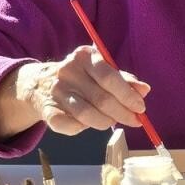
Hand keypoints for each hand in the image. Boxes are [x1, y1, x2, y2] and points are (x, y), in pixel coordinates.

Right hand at [0, 46, 150, 140]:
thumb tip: (144, 90)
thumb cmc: (81, 78)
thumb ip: (123, 80)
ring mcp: (56, 91)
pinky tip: (87, 124)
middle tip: (134, 121)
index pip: (109, 77)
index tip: (141, 108)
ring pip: (87, 114)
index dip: (128, 95)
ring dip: (105, 122)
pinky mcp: (46, 110)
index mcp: (84, 56)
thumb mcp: (101, 72)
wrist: (40, 84)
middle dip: (122, 113)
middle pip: (101, 98)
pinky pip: (69, 126)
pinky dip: (82, 128)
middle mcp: (68, 71)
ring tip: (111, 121)